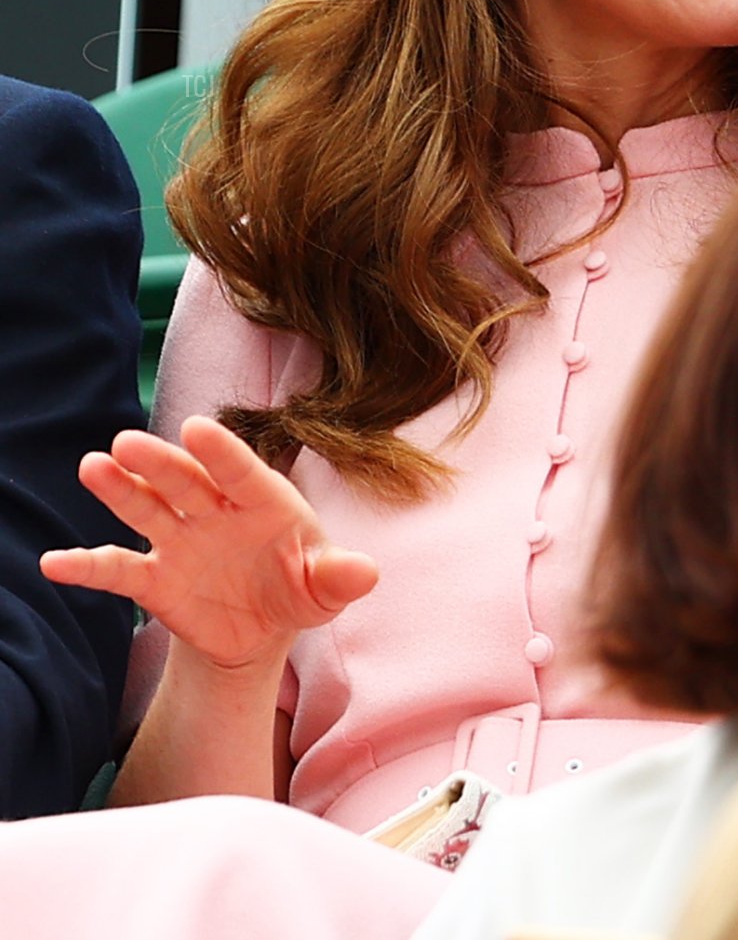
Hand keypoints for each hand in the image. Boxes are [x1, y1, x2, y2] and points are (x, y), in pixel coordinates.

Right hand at [41, 416, 378, 673]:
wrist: (262, 629)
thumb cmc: (300, 588)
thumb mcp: (324, 586)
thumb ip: (339, 576)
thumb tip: (366, 573)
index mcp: (263, 501)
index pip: (241, 470)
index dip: (221, 451)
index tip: (196, 426)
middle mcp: (216, 511)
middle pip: (185, 480)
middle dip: (159, 462)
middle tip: (127, 443)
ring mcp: (181, 540)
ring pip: (147, 507)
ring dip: (119, 488)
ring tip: (92, 467)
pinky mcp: (155, 577)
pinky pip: (117, 569)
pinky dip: (87, 566)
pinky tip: (54, 564)